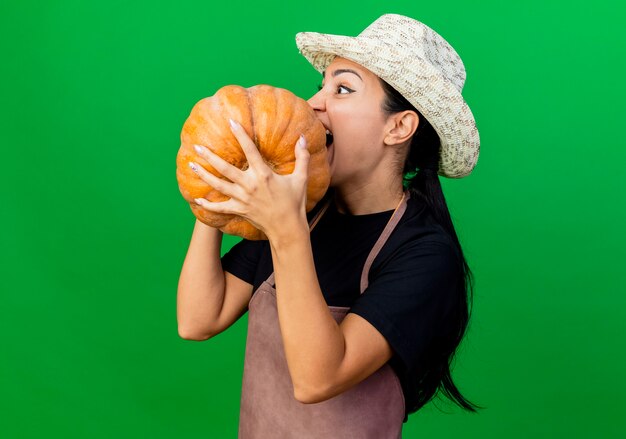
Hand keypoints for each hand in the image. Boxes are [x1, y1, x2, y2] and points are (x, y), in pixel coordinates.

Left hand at [188, 118, 309, 240]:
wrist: (288, 228)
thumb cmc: (295, 202)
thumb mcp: (301, 178)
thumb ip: (302, 157)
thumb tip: (303, 138)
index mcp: (263, 175)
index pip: (250, 150)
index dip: (240, 135)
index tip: (231, 122)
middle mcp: (250, 185)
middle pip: (225, 168)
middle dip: (210, 157)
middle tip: (197, 146)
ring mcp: (242, 199)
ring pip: (218, 185)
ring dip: (204, 175)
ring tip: (191, 165)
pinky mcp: (239, 210)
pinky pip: (220, 208)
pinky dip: (208, 205)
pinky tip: (197, 200)